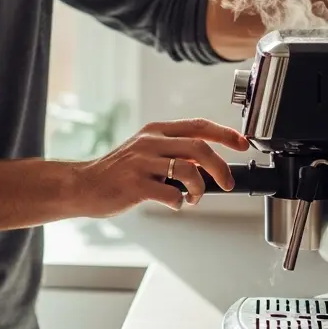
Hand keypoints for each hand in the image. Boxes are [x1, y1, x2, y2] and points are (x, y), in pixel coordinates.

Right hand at [71, 119, 250, 217]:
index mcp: (155, 131)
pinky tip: (173, 203)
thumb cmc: (118, 172)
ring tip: (193, 198)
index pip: (199, 125)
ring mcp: (142, 162)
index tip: (242, 144)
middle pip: (199, 147)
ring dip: (199, 189)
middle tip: (226, 183)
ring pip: (188, 170)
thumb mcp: (146, 152)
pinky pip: (170, 194)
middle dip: (221, 167)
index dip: (225, 133)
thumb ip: (174, 152)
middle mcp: (150, 142)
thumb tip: (207, 163)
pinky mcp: (135, 184)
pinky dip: (179, 202)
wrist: (85, 185)